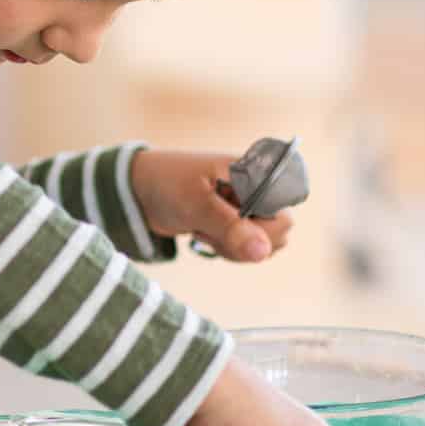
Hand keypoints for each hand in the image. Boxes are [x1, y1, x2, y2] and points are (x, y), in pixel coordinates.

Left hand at [131, 149, 293, 262]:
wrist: (141, 192)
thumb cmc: (167, 184)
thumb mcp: (196, 204)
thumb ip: (230, 227)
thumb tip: (263, 252)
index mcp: (254, 173)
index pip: (284, 209)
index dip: (264, 228)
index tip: (232, 227)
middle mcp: (257, 190)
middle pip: (279, 231)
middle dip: (245, 241)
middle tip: (210, 228)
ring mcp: (247, 209)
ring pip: (263, 245)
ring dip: (233, 247)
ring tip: (203, 229)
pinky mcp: (236, 225)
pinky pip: (247, 249)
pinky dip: (227, 250)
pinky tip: (204, 235)